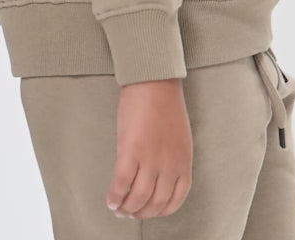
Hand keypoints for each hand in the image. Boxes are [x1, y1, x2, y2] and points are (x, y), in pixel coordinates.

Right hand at [106, 77, 192, 219]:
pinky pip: (121, 184)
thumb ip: (172, 160)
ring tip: (118, 207)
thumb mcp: (179, 137)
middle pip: (155, 203)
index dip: (159, 211)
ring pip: (137, 199)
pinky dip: (114, 196)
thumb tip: (157, 181)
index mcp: (184, 160)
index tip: (148, 211)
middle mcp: (170, 164)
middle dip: (140, 213)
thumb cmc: (165, 104)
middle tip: (129, 212)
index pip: (175, 200)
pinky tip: (110, 199)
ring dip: (126, 208)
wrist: (155, 80)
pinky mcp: (131, 150)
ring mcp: (151, 158)